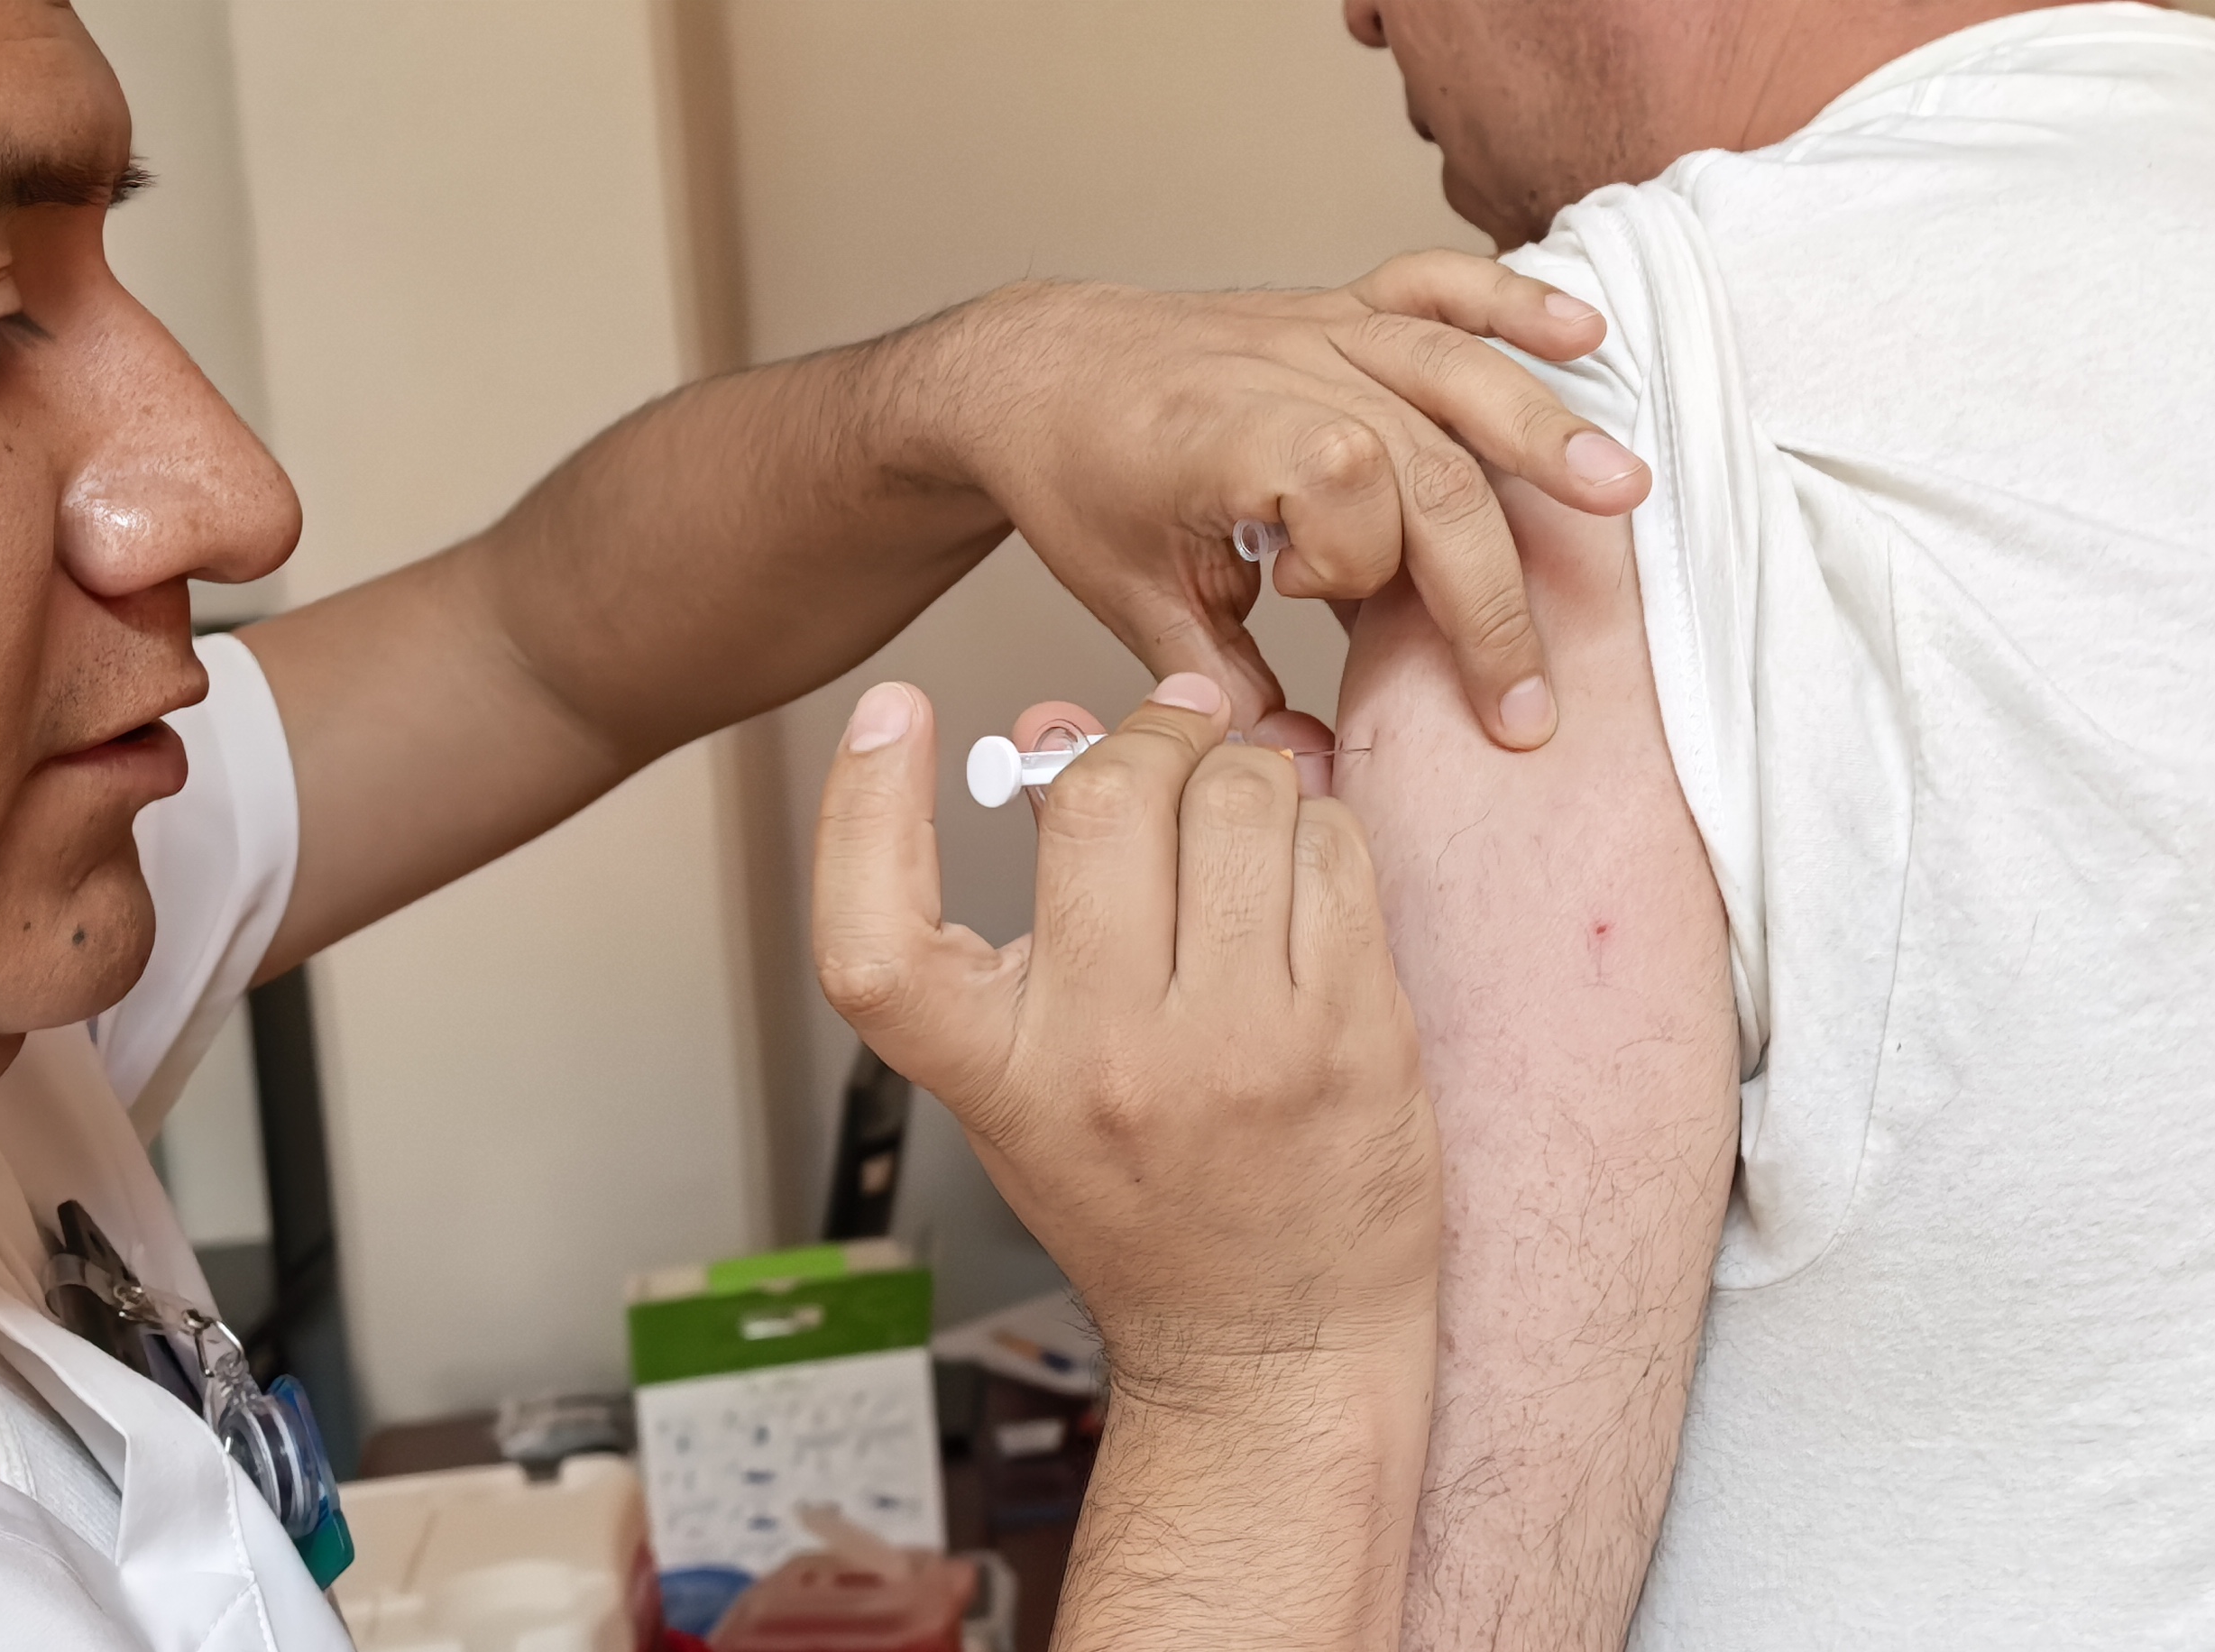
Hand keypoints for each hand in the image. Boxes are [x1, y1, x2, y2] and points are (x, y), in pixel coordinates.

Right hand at [809, 673, 1437, 1393]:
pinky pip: (1334, 850)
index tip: (894, 716)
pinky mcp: (1354, 1035)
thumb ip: (1034, 910)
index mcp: (1002, 1078)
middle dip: (1139, 742)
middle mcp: (1111, 1060)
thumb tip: (1050, 729)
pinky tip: (1302, 868)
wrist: (1276, 1346)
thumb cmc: (1157, 1214)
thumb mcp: (1041, 1082)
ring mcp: (1241, 1047)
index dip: (861, 805)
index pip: (874, 936)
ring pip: (1238, 800)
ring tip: (1241, 813)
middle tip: (1164, 743)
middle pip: (1098, 803)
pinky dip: (1319, 828)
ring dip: (1243, 774)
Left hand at [916, 252, 1648, 751]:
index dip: (1346, 563)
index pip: (1346, 486)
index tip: (1300, 598)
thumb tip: (1298, 767)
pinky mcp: (1342, 310)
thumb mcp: (1131, 598)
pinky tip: (1584, 336)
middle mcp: (1285, 369)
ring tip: (1621, 494)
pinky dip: (1513, 303)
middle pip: (1432, 465)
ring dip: (1544, 436)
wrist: (1035, 371)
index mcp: (1224, 434)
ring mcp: (1321, 330)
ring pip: (1456, 374)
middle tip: (1527, 702)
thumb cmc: (1080, 479)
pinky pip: (1438, 290)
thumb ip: (1218, 683)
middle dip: (1492, 593)